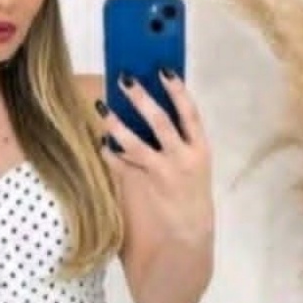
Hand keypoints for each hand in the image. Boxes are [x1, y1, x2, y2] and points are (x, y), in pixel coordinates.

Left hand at [96, 70, 213, 240]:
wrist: (188, 233)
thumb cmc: (191, 192)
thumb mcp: (194, 163)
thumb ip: (179, 138)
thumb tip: (150, 108)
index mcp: (200, 147)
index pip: (190, 112)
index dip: (177, 89)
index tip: (162, 69)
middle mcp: (183, 157)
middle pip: (160, 121)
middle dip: (141, 98)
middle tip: (123, 79)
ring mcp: (164, 173)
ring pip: (136, 144)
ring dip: (117, 125)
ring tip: (102, 108)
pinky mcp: (146, 187)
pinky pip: (123, 166)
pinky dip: (111, 154)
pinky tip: (102, 144)